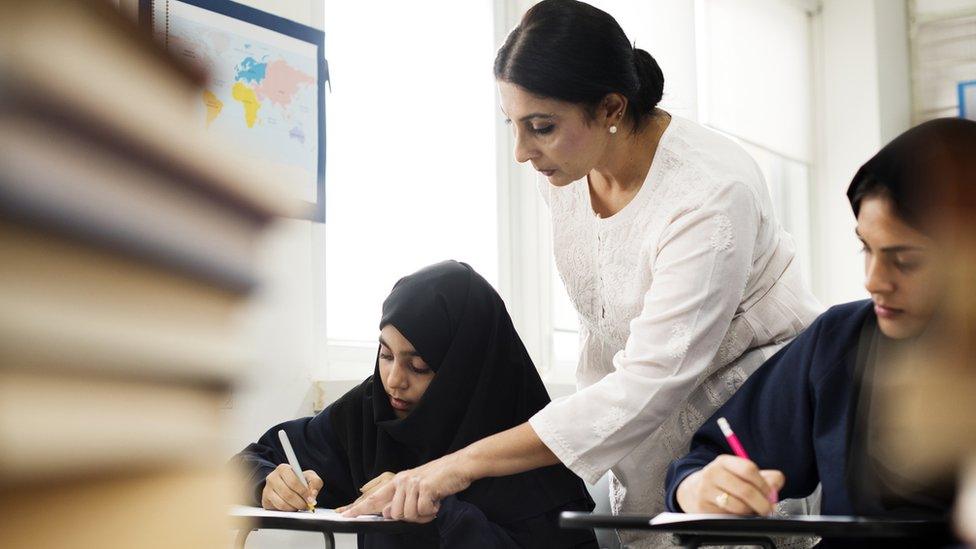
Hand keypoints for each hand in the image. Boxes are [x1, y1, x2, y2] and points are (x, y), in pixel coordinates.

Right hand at [261, 463, 322, 510]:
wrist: (287, 485)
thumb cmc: (299, 480)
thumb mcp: (310, 477)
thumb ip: (315, 483)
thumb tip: (312, 497)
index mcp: (283, 469)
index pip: (293, 481)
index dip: (303, 492)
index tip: (310, 498)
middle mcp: (272, 477)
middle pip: (288, 494)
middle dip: (300, 502)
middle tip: (307, 505)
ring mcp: (267, 490)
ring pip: (282, 503)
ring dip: (295, 507)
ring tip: (300, 506)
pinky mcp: (265, 501)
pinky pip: (278, 509)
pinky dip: (288, 510)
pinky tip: (293, 507)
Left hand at [340, 452, 473, 521]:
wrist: (460, 466)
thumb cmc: (440, 478)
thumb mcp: (417, 488)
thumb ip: (399, 501)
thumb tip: (387, 513)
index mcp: (398, 481)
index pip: (374, 497)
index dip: (359, 508)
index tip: (345, 515)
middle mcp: (402, 481)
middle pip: (394, 514)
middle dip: (411, 517)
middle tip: (425, 508)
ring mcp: (413, 483)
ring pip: (408, 514)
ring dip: (423, 515)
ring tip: (432, 503)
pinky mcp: (425, 487)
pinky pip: (422, 511)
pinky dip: (432, 511)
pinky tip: (437, 501)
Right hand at [675, 455, 783, 515]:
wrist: (694, 490)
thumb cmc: (724, 482)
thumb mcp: (741, 473)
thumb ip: (765, 477)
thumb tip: (776, 485)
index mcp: (724, 461)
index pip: (748, 469)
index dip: (764, 484)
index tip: (770, 493)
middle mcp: (713, 473)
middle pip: (745, 490)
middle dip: (761, 503)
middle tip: (768, 509)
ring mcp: (706, 491)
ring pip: (737, 505)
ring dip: (750, 512)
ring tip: (753, 511)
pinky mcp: (703, 507)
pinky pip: (727, 516)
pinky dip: (738, 518)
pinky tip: (740, 515)